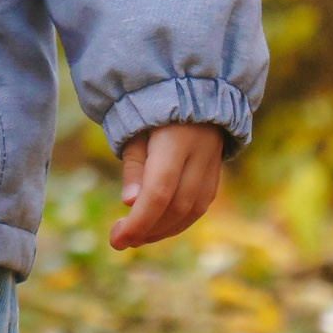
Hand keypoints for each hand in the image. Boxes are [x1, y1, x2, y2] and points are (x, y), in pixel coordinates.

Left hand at [109, 121, 223, 250]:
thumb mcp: (136, 133)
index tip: (116, 240)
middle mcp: (199, 155)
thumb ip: (134, 167)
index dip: (138, 221)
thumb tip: (130, 203)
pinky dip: (179, 221)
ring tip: (136, 236)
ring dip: (163, 230)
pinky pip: (200, 206)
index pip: (158, 192)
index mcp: (175, 141)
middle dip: (147, 229)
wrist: (193, 93)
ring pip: (192, 211)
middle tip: (121, 239)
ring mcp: (212, 165)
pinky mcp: (217, 173)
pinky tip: (158, 227)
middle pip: (176, 206)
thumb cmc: (153, 113)